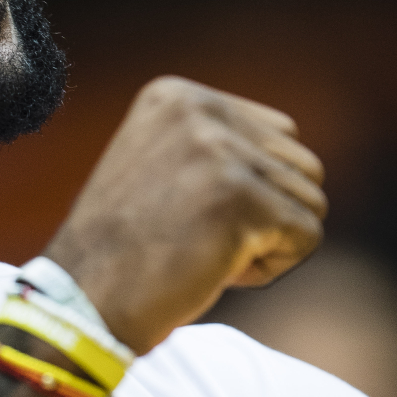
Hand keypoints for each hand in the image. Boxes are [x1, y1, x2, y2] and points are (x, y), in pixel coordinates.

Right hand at [43, 76, 326, 354]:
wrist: (86, 300)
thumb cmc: (126, 249)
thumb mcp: (162, 164)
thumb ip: (217, 144)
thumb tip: (291, 149)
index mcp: (176, 95)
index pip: (278, 133)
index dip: (251, 188)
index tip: (191, 212)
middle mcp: (198, 110)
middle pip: (302, 163)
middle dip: (268, 213)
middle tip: (203, 238)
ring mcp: (220, 149)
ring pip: (310, 200)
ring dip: (270, 241)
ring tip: (208, 250)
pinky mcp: (242, 195)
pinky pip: (308, 235)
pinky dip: (271, 267)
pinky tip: (217, 269)